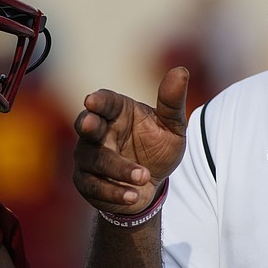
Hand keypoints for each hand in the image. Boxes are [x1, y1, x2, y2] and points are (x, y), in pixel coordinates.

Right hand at [73, 67, 188, 214]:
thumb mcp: (172, 126)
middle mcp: (98, 131)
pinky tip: (133, 196)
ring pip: (94, 160)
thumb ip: (173, 101)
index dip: (98, 100)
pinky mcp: (86, 181)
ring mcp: (88, 156)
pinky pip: (94, 186)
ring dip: (118, 169)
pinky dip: (114, 192)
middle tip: (90, 125)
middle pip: (87, 125)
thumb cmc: (158, 146)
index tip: (93, 100)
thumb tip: (181, 71)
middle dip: (87, 125)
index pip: (104, 101)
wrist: (150, 184)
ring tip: (143, 177)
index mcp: (117, 111)